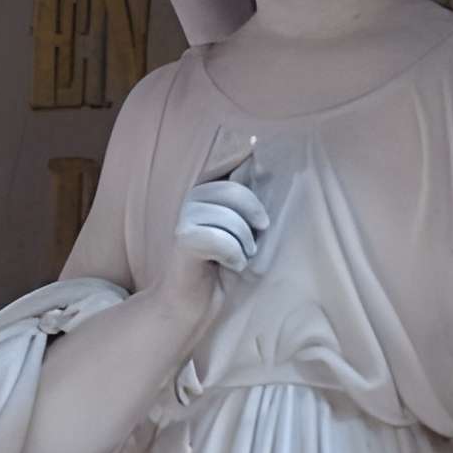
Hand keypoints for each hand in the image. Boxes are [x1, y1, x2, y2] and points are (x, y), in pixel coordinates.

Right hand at [162, 139, 266, 311]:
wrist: (191, 306)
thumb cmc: (223, 269)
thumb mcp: (245, 230)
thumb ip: (252, 204)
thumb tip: (268, 161)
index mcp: (210, 190)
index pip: (232, 159)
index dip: (247, 154)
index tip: (258, 147)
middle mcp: (194, 198)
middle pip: (235, 191)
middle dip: (253, 219)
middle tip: (253, 244)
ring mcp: (185, 217)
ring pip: (230, 218)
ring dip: (244, 244)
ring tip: (240, 258)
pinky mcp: (183, 240)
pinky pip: (221, 240)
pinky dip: (234, 257)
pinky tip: (231, 266)